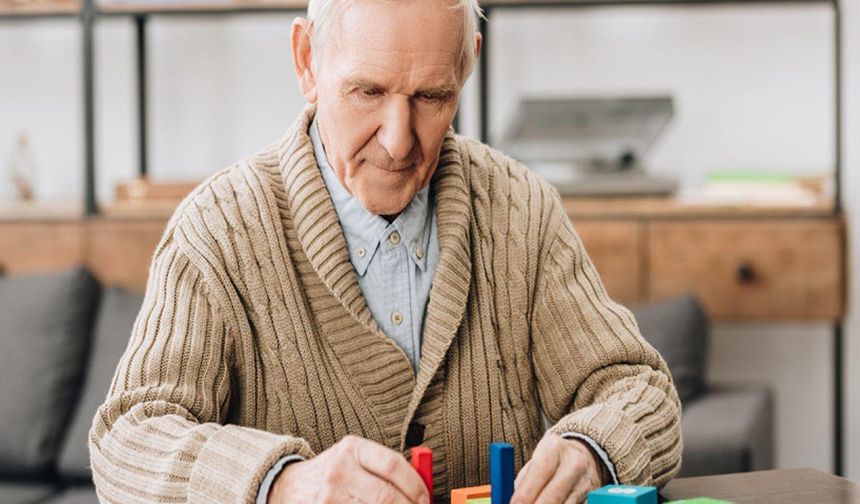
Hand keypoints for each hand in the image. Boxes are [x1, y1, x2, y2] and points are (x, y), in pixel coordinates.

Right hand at [267, 435, 430, 503]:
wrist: (288, 486)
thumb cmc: (331, 474)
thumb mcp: (354, 459)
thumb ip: (386, 469)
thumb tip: (422, 489)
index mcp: (352, 449)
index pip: (393, 465)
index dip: (415, 485)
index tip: (425, 499)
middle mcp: (339, 470)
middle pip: (386, 495)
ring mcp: (328, 496)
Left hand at [511, 434, 604, 503]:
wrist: (586, 456)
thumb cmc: (553, 460)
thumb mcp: (537, 460)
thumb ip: (524, 480)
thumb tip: (515, 501)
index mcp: (554, 448)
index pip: (540, 470)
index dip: (526, 493)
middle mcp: (574, 463)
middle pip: (554, 494)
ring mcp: (586, 481)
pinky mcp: (593, 496)